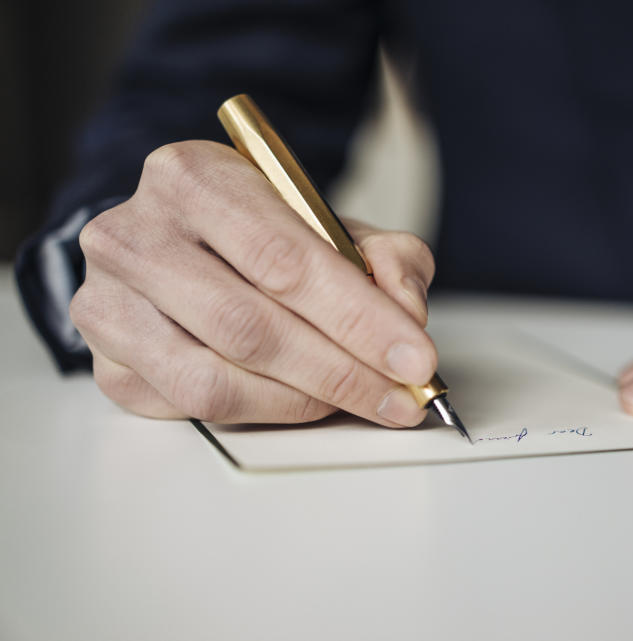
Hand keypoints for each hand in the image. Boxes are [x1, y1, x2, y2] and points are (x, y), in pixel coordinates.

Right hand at [70, 140, 437, 425]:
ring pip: (217, 379)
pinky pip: (196, 407)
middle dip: (342, 370)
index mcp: (192, 177)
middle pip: (249, 326)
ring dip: (307, 400)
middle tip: (402, 393)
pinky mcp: (108, 363)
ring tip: (363, 399)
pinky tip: (307, 400)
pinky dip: (266, 412)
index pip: (283, 259)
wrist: (184, 243)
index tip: (415, 357)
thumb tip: (406, 312)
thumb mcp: (331, 224)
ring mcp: (109, 303)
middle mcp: (134, 235)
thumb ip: (385, 256)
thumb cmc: (259, 233)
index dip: (358, 318)